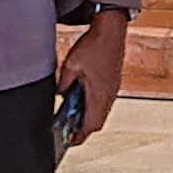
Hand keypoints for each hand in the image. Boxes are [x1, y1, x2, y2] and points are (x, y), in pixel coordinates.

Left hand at [59, 13, 129, 147]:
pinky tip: (82, 99)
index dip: (80, 136)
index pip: (90, 125)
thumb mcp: (70, 65)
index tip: (69, 142)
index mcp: (99, 95)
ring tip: (73, 118)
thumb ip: (63, 84)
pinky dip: (93, 107)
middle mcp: (109, 95)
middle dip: (83, 130)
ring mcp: (113, 89)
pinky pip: (104, 102)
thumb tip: (59, 95)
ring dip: (88, 118)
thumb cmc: (93, 46)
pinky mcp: (113, 82)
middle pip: (97, 123)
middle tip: (70, 132)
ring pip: (101, 113)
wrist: (111, 30)